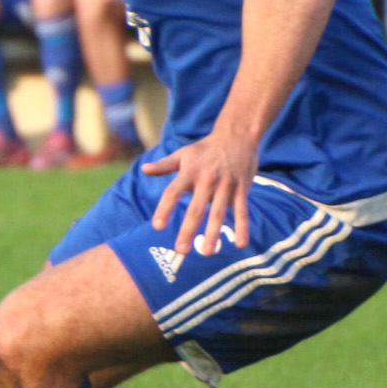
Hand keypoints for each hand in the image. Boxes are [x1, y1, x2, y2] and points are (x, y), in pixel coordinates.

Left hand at [141, 128, 256, 257]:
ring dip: (213, 233)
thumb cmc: (206, 149)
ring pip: (219, 213)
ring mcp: (226, 185)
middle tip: (181, 250)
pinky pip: (242, 210)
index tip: (157, 227)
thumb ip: (164, 165)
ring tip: (207, 252)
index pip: (173, 193)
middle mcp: (207, 180)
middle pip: (196, 208)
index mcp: (189, 172)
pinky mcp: (242, 188)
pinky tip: (241, 244)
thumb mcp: (183, 154)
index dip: (165, 209)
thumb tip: (144, 170)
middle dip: (188, 230)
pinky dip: (243, 227)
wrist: (237, 135)